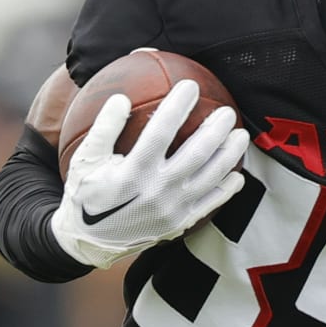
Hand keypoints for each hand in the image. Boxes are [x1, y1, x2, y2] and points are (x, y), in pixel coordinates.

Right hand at [51, 79, 249, 268]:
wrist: (90, 241)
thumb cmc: (87, 193)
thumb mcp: (85, 160)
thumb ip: (103, 129)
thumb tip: (120, 98)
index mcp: (132, 172)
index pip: (160, 133)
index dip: (177, 107)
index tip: (190, 85)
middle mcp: (156, 190)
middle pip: (196, 154)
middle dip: (215, 130)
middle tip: (228, 112)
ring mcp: (172, 209)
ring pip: (209, 177)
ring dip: (228, 155)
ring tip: (240, 135)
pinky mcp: (180, 223)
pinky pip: (210, 204)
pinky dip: (226, 189)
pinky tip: (237, 174)